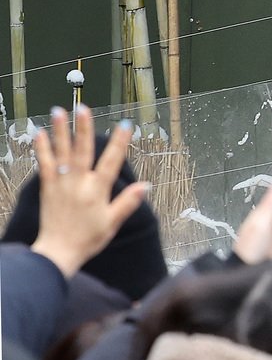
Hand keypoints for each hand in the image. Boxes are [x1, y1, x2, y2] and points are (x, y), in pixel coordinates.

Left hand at [30, 106, 146, 277]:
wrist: (59, 251)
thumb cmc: (88, 239)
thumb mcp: (112, 222)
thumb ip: (127, 202)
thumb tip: (145, 186)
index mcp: (98, 190)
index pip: (112, 161)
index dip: (120, 142)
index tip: (127, 125)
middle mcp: (79, 183)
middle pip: (83, 150)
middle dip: (84, 128)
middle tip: (84, 108)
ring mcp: (61, 183)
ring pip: (62, 152)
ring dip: (60, 131)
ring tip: (58, 112)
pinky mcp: (47, 187)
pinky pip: (44, 164)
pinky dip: (41, 148)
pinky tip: (39, 133)